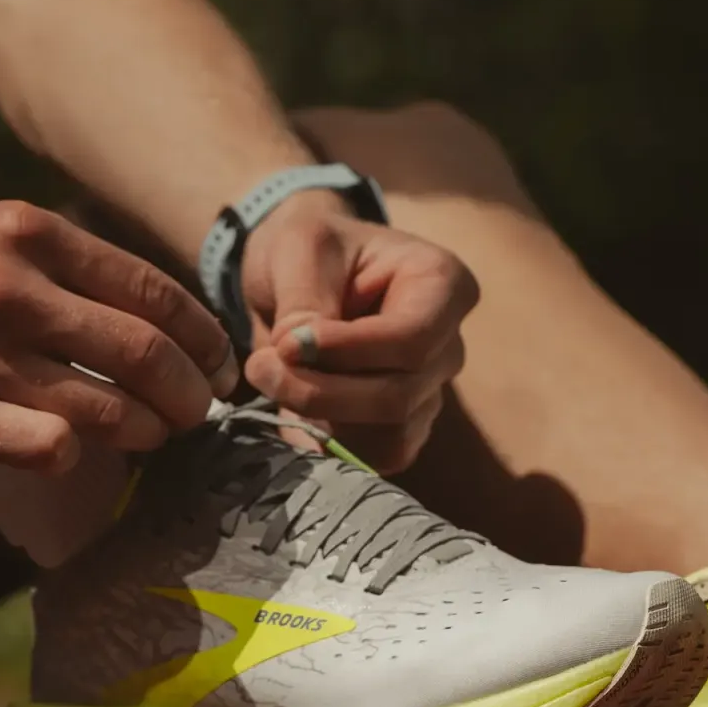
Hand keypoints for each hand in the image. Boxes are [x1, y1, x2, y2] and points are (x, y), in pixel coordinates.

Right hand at [0, 200, 237, 472]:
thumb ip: (69, 271)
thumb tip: (165, 321)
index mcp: (28, 235)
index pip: (153, 291)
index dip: (203, 336)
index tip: (218, 362)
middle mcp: (8, 290)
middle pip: (147, 353)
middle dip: (191, 393)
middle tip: (200, 410)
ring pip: (110, 408)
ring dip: (148, 430)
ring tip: (152, 434)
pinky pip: (53, 448)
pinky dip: (79, 455)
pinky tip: (75, 450)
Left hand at [240, 192, 477, 471]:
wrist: (306, 273)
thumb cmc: (313, 248)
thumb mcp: (301, 250)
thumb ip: (304, 302)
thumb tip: (297, 357)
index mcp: (443, 285)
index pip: (412, 339)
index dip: (348, 351)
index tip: (286, 344)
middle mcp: (448, 344)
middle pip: (399, 395)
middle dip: (320, 391)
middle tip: (259, 366)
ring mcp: (430, 390)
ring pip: (390, 436)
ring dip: (321, 418)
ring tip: (273, 379)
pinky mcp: (404, 426)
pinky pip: (377, 457)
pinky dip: (329, 443)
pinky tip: (295, 408)